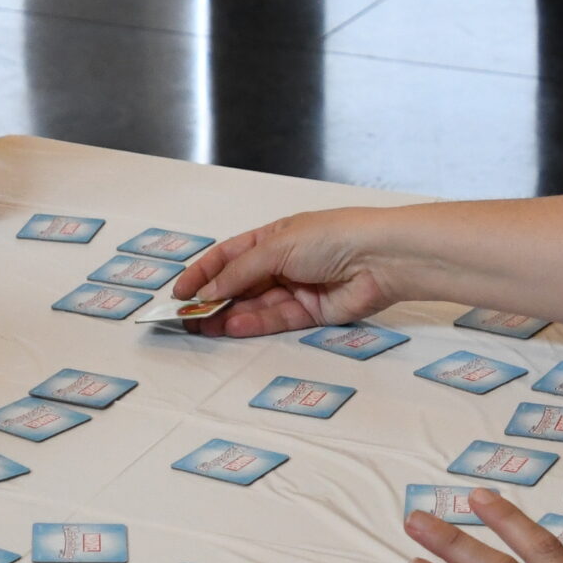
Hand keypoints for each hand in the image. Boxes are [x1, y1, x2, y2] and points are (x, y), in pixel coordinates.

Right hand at [170, 208, 405, 337]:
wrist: (381, 258)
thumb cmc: (331, 237)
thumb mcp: (277, 246)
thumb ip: (241, 272)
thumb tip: (210, 291)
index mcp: (274, 237)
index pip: (229, 256)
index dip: (204, 272)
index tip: (180, 290)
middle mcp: (284, 262)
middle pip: (241, 284)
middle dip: (213, 299)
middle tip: (186, 316)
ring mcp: (298, 288)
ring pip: (256, 305)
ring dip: (229, 315)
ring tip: (201, 326)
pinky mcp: (312, 312)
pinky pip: (277, 320)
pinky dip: (253, 324)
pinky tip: (231, 326)